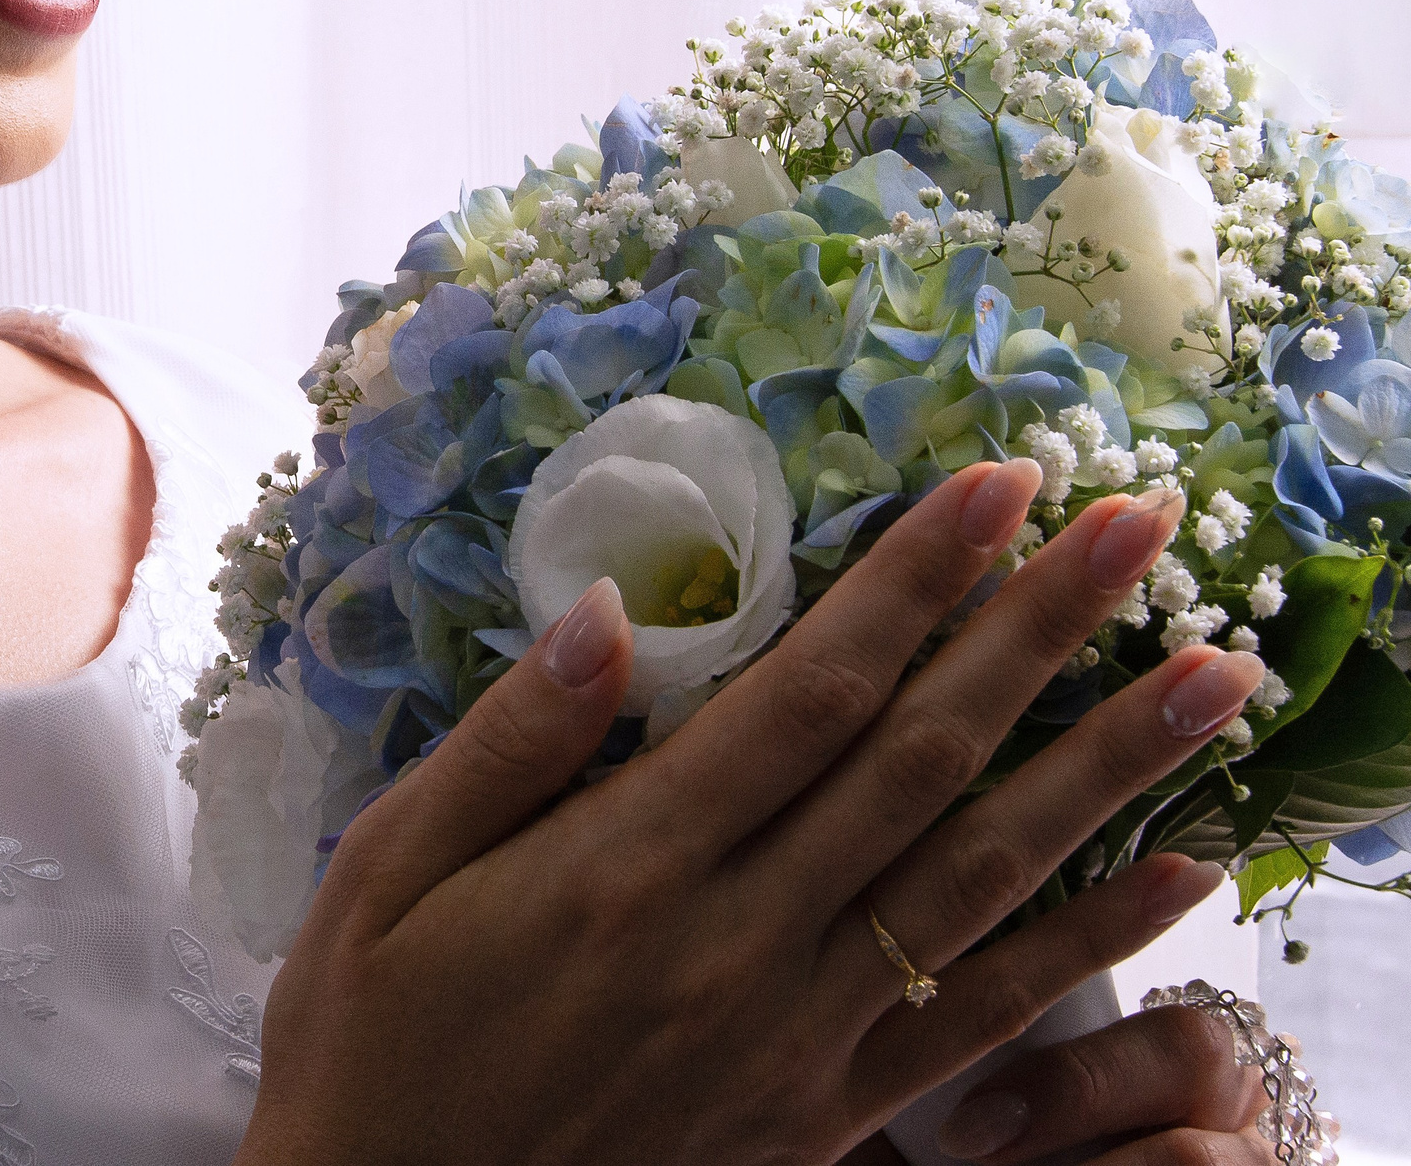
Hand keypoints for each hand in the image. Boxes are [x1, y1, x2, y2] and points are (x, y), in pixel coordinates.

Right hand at [235, 460, 1263, 1165]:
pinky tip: (1178, 873)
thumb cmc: (370, 1045)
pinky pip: (986, 1017)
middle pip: (922, 759)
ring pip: (983, 874)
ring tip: (1216, 674)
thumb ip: (506, 745)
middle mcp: (735, 942)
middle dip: (1040, 630)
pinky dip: (1094, 943)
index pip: (808, 694)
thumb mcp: (382, 877)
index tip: (1000, 484)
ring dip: (1110, 764)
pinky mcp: (827, 1114)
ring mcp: (796, 1035)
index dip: (913, 582)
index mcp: (622, 868)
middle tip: (1141, 524)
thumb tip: (603, 608)